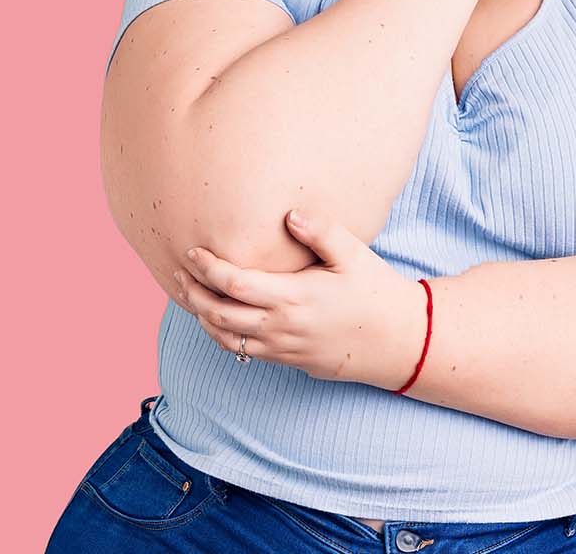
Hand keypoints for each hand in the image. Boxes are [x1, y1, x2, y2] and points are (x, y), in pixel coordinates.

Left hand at [169, 209, 429, 390]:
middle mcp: (280, 326)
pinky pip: (241, 351)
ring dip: (201, 316)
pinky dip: (220, 334)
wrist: (396, 341)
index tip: (192, 252)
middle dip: (192, 292)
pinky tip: (216, 318)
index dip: (206, 268)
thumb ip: (321, 232)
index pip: (233, 283)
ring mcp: (281, 347)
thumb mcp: (354, 255)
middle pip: (217, 313)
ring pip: (224, 337)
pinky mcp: (286, 360)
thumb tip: (290, 214)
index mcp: (292, 297)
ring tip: (190, 294)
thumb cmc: (375, 292)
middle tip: (179, 272)